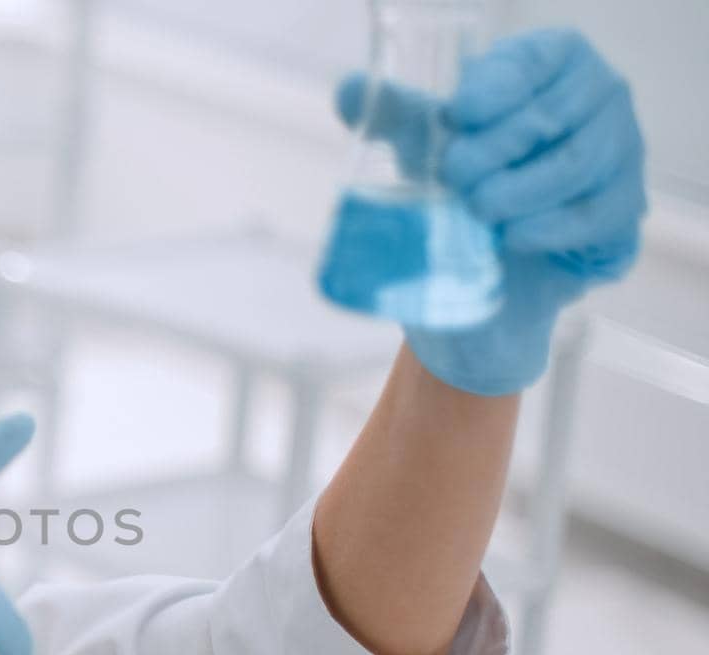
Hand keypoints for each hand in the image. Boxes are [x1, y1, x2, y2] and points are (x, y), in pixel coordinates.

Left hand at [336, 28, 646, 394]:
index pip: (537, 59)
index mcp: (551, 65)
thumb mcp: (424, 149)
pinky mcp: (624, 211)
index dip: (498, 85)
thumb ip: (396, 116)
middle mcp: (597, 100)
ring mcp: (620, 154)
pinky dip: (548, 228)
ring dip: (519, 190)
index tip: (457, 114)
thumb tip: (347, 89)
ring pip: (576, 164)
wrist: (483, 276)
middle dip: (497, 147)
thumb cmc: (460, 187)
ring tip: (477, 210)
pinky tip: (512, 238)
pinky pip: (594, 215)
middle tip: (454, 175)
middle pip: (554, 114)